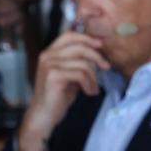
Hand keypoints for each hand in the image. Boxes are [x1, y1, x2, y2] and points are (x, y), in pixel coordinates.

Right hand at [16, 28, 110, 150]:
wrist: (44, 115)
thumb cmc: (57, 97)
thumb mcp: (69, 76)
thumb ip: (78, 63)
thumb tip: (96, 54)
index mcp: (50, 53)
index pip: (69, 35)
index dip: (87, 38)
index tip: (100, 45)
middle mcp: (47, 56)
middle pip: (79, 47)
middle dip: (96, 56)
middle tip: (106, 67)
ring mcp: (49, 65)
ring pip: (82, 63)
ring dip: (93, 77)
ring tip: (93, 88)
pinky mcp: (54, 76)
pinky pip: (80, 74)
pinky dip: (89, 84)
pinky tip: (89, 92)